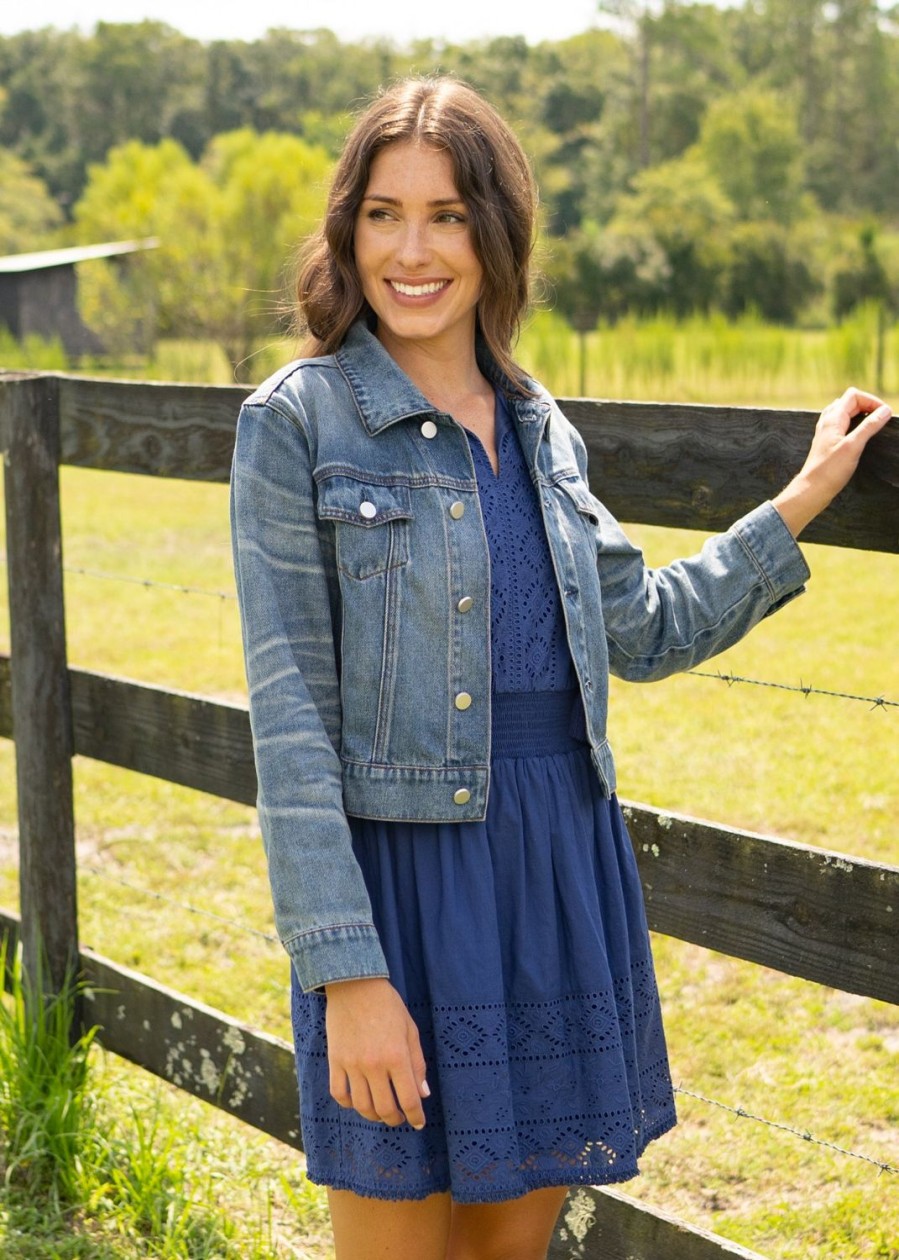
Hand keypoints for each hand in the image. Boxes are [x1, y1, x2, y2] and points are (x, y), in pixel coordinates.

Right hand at [324, 977, 429, 1128]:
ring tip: (381, 1112)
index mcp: (397, 1056)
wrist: (355, 985)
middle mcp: (374, 1065)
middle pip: (385, 1108)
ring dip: (374, 1115)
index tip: (418, 1123)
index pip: (409, 1099)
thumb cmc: (388, 1005)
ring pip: (362, 1106)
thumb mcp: (410, 1030)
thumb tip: (423, 1094)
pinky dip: (349, 1104)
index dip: (416, 1116)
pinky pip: (339, 1094)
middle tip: (400, 1118)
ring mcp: (352, 1065)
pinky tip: (357, 1101)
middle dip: (396, 1119)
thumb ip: (417, 1063)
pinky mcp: (335, 1061)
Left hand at [773, 387, 892, 537]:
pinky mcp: (827, 443)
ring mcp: (826, 432)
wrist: (812, 489)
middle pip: (849, 401)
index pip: (853, 395)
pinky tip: (859, 435)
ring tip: (873, 424)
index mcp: (832, 419)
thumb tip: (885, 410)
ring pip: (844, 413)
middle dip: (867, 405)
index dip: (871, 400)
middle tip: (881, 418)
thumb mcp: (853, 446)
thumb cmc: (830, 470)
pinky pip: (841, 425)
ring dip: (860, 414)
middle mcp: (827, 422)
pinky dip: (853, 424)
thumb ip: (869, 426)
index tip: (884, 414)